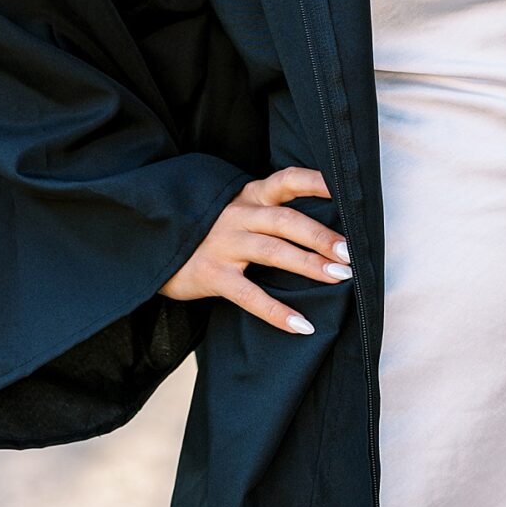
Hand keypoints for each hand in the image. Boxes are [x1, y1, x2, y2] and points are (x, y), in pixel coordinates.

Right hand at [159, 166, 349, 335]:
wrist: (154, 249)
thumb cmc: (210, 232)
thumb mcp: (237, 212)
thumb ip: (270, 213)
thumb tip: (325, 230)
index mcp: (248, 196)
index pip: (285, 181)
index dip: (314, 181)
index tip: (344, 187)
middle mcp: (237, 215)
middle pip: (286, 220)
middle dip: (321, 236)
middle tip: (351, 252)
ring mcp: (224, 244)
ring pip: (273, 251)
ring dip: (309, 264)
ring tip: (340, 277)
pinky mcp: (212, 274)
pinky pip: (250, 295)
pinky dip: (277, 311)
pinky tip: (301, 325)